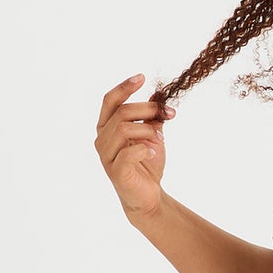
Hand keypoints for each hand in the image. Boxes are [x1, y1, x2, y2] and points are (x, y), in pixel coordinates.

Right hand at [96, 74, 173, 220]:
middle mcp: (102, 138)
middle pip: (122, 112)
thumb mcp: (152, 136)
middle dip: (148, 109)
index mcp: (107, 126)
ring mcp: (106, 155)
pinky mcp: (115, 171)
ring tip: (160, 138)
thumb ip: (151, 118)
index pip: (110, 100)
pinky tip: (153, 153)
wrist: (149, 195)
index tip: (142, 77)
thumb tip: (159, 96)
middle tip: (169, 113)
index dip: (124, 87)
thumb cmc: (147, 164)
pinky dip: (144, 149)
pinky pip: (128, 153)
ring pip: (124, 128)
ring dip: (147, 129)